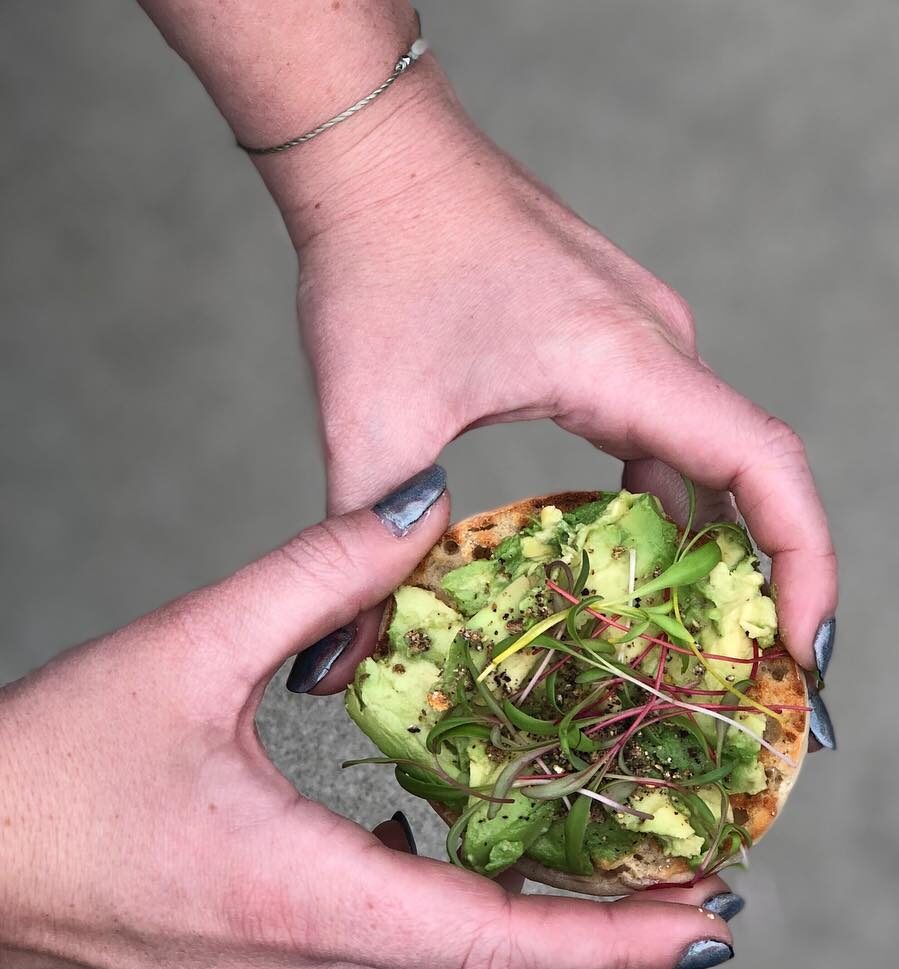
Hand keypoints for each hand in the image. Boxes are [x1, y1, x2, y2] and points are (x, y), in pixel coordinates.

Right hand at [0, 474, 735, 968]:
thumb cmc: (49, 767)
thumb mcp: (187, 650)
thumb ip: (314, 580)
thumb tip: (419, 516)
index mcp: (299, 892)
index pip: (484, 941)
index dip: (604, 942)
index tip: (699, 919)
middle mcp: (307, 944)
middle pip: (486, 960)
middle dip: (600, 935)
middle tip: (696, 884)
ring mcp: (287, 947)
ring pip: (444, 950)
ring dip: (538, 916)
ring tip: (616, 855)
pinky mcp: (268, 928)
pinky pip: (391, 925)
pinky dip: (463, 893)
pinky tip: (481, 832)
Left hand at [287, 72, 835, 675]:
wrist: (378, 157)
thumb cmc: (379, 262)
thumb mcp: (369, 423)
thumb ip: (364, 548)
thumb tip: (335, 659)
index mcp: (625, 362)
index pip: (764, 466)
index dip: (805, 562)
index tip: (803, 649)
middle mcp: (655, 345)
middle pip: (749, 472)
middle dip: (756, 576)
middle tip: (731, 673)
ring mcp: (638, 332)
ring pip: (703, 451)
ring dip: (703, 537)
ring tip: (681, 629)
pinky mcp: (608, 332)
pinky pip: (661, 424)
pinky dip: (659, 491)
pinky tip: (621, 544)